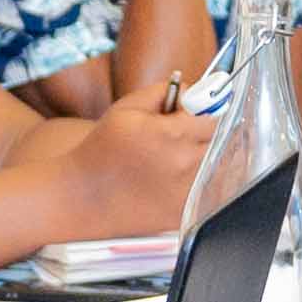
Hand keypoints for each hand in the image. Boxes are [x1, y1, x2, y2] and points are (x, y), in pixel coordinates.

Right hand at [54, 98, 219, 237]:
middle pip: (219, 140)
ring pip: (216, 166)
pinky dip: (197, 182)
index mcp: (172, 134)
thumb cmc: (100, 151)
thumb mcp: (126, 108)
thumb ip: (164, 91)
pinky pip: (205, 192)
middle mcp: (184, 164)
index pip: (215, 115)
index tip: (202, 109)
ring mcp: (186, 192)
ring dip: (203, 157)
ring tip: (173, 157)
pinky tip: (173, 178)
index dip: (207, 110)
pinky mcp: (183, 212)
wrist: (82, 197)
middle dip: (204, 133)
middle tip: (180, 134)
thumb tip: (194, 89)